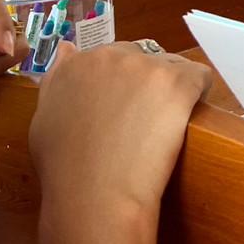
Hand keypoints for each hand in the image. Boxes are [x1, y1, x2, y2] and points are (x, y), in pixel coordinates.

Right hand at [30, 42, 211, 217]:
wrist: (95, 195)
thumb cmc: (66, 169)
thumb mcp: (43, 120)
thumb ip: (56, 80)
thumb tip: (67, 49)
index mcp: (78, 64)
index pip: (113, 57)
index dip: (122, 84)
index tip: (125, 108)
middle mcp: (111, 56)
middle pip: (143, 57)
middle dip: (147, 82)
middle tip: (145, 119)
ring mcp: (145, 67)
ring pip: (172, 66)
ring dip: (171, 88)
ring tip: (165, 123)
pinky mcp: (176, 82)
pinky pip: (200, 76)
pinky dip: (199, 94)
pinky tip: (190, 116)